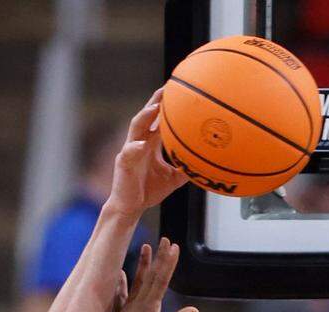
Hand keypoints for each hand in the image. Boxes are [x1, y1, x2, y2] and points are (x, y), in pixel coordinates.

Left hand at [99, 239, 198, 311]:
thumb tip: (195, 311)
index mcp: (148, 308)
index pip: (161, 280)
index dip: (168, 262)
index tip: (174, 245)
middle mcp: (136, 304)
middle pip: (150, 276)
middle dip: (159, 257)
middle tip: (165, 239)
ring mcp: (127, 309)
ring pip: (136, 281)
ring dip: (143, 265)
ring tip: (146, 247)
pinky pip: (121, 295)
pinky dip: (122, 283)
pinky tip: (121, 273)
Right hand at [107, 91, 187, 216]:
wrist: (131, 207)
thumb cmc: (149, 191)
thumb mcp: (173, 179)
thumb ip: (185, 168)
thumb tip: (205, 165)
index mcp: (150, 143)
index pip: (157, 119)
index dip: (165, 105)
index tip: (177, 90)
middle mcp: (139, 142)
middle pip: (146, 115)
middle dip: (155, 100)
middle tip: (167, 87)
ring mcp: (130, 150)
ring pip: (136, 127)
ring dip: (145, 116)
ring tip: (154, 106)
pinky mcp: (123, 163)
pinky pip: (129, 153)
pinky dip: (135, 148)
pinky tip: (142, 144)